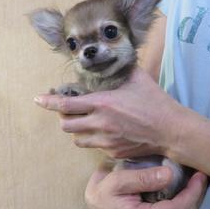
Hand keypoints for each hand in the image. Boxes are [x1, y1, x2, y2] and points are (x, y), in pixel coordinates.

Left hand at [34, 68, 200, 159]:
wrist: (170, 131)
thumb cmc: (155, 102)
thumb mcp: (137, 78)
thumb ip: (120, 68)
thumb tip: (114, 57)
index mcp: (102, 103)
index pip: (65, 104)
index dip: (48, 102)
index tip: (38, 99)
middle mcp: (99, 123)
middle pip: (65, 125)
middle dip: (64, 118)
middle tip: (70, 111)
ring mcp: (105, 140)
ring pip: (77, 139)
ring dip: (77, 130)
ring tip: (86, 122)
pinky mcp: (112, 151)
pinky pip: (94, 147)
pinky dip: (94, 139)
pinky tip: (105, 132)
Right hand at [85, 165, 207, 208]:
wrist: (96, 204)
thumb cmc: (104, 191)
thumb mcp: (117, 179)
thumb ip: (142, 177)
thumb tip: (169, 174)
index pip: (179, 208)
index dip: (193, 191)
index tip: (200, 174)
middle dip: (196, 194)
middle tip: (200, 173)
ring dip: (192, 199)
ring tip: (194, 179)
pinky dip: (184, 203)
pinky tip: (185, 189)